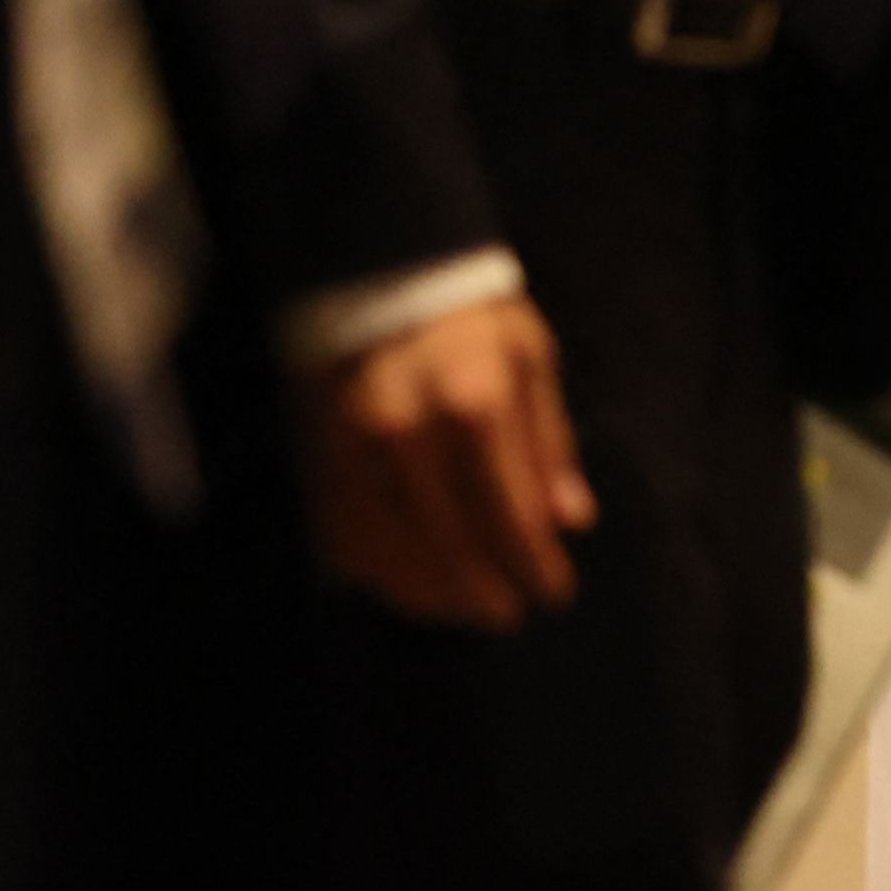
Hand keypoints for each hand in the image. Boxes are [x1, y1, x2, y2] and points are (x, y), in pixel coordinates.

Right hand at [298, 293, 593, 631]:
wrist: (383, 275)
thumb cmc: (474, 320)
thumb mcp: (532, 361)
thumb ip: (549, 444)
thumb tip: (572, 522)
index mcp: (475, 405)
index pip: (509, 512)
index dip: (533, 563)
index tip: (554, 594)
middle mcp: (408, 435)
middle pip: (447, 545)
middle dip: (481, 591)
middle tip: (507, 616)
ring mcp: (353, 453)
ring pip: (390, 553)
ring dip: (429, 593)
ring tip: (462, 609)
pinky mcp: (318, 461)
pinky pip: (344, 539)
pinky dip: (377, 573)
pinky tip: (408, 586)